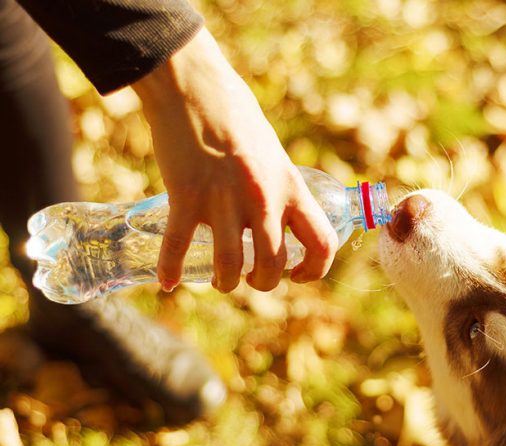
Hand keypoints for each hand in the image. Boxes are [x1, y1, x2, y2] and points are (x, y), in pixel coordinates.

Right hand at [131, 27, 337, 292]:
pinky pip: (178, 246)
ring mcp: (224, 199)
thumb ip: (277, 189)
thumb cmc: (236, 118)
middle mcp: (263, 198)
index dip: (314, 271)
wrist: (194, 86)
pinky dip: (171, 270)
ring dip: (225, 282)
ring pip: (230, 266)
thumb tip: (279, 220)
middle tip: (250, 277)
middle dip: (262, 283)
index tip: (296, 274)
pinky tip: (168, 282)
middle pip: (272, 266)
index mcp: (291, 187)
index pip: (322, 243)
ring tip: (221, 280)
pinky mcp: (186, 195)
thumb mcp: (273, 155)